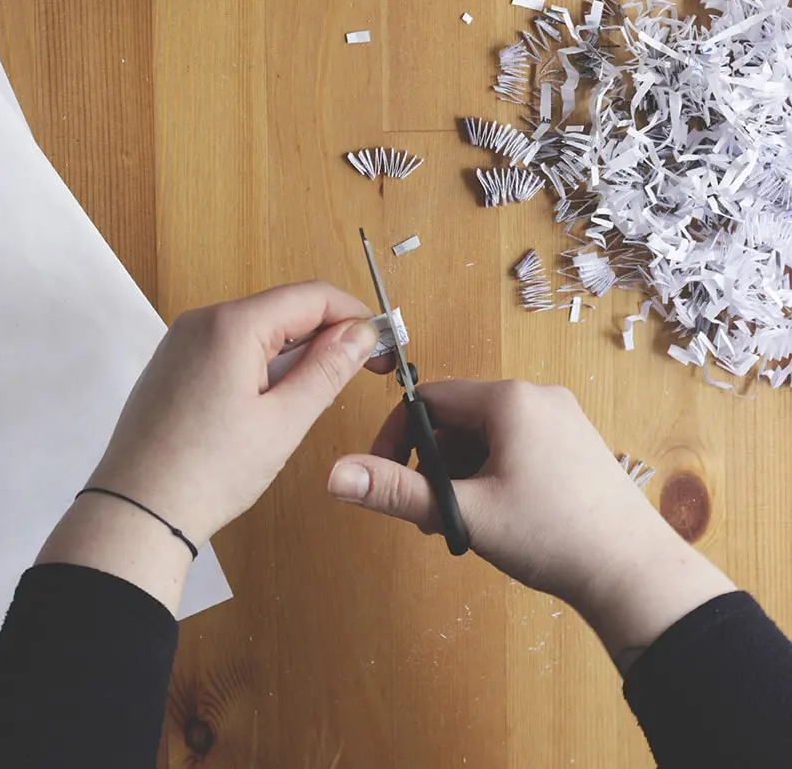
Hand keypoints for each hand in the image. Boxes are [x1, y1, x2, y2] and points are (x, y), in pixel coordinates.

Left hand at [38, 282, 382, 612]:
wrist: (134, 513)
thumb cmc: (210, 472)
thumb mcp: (284, 421)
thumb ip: (327, 368)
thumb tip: (361, 332)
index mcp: (232, 325)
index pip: (311, 295)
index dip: (354, 315)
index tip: (382, 346)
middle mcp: (202, 320)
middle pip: (283, 307)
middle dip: (327, 333)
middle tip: (361, 372)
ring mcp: (181, 342)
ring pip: (256, 328)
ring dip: (295, 349)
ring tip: (319, 392)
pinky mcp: (171, 366)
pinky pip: (228, 347)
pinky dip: (261, 362)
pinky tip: (272, 401)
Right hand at [328, 380, 734, 669]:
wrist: (634, 573)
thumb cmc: (550, 536)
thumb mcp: (465, 513)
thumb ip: (397, 491)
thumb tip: (335, 475)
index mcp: (509, 400)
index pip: (430, 400)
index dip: (399, 438)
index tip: (386, 479)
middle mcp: (537, 396)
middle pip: (459, 419)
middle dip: (435, 465)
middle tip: (430, 516)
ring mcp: (562, 418)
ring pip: (487, 436)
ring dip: (463, 474)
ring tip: (465, 524)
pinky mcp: (576, 443)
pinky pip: (517, 445)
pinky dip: (495, 474)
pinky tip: (498, 517)